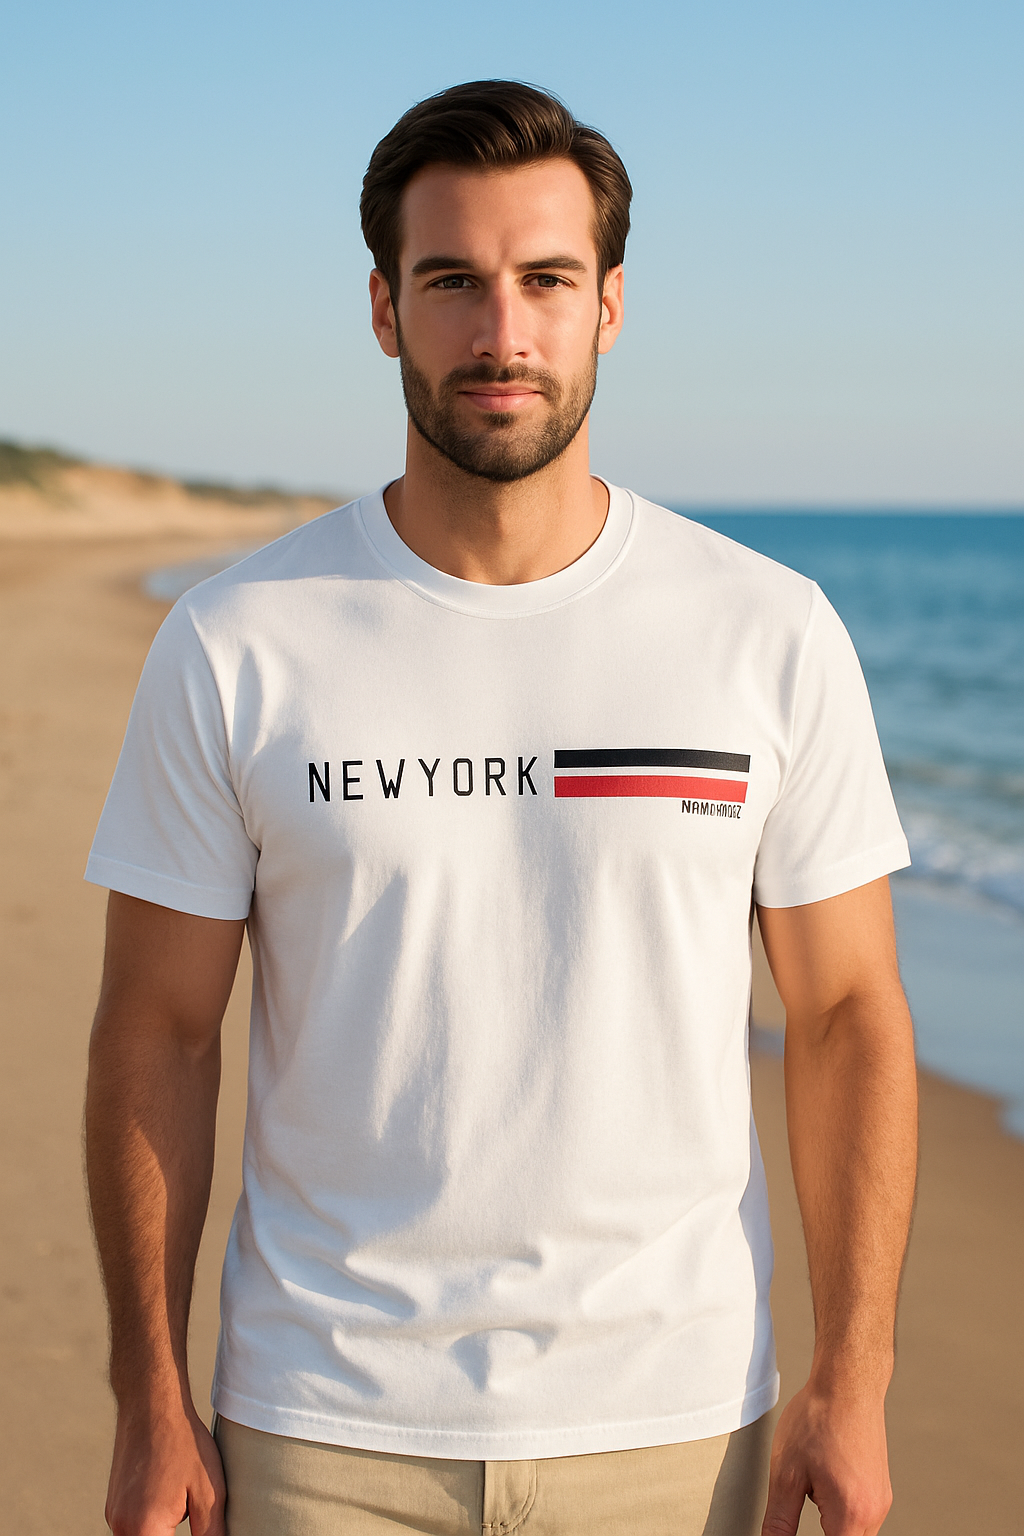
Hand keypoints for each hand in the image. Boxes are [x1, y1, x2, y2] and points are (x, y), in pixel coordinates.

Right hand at [105, 1400, 225, 1535]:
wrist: (151, 1405)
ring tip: (182, 1500)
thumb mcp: (209, 1490)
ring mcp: (114, 1515)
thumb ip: (210, 1532)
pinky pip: (133, 1527)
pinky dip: (151, 1522)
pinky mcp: (114, 1504)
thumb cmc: (183, 1443)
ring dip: (162, 1531)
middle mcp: (121, 1527)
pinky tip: (170, 1494)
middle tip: (190, 1509)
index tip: (196, 1521)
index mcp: (145, 1529)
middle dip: (172, 1534)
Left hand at [761, 1382, 891, 1535]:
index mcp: (851, 1514)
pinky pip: (861, 1516)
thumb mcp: (786, 1472)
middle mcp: (874, 1513)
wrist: (848, 1383)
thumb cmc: (818, 1419)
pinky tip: (825, 1477)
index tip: (790, 1531)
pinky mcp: (881, 1489)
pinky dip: (841, 1510)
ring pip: (855, 1533)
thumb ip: (780, 1521)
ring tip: (812, 1483)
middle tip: (802, 1498)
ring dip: (831, 1525)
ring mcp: (881, 1501)